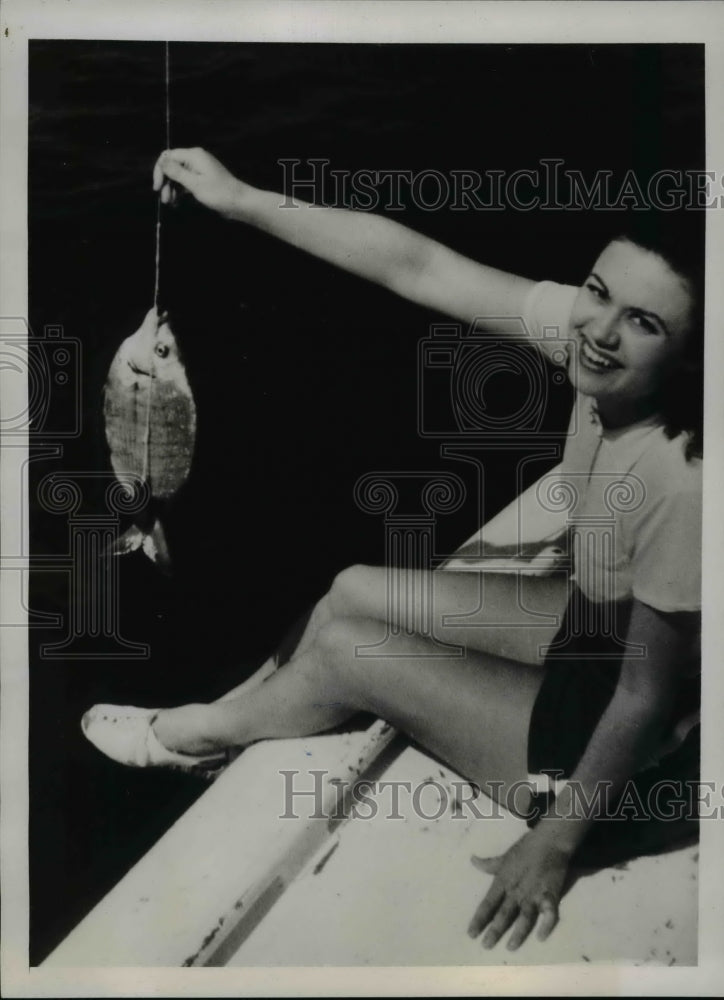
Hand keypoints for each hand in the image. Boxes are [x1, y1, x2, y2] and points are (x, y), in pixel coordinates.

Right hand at [152, 147, 245, 218]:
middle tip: (164, 200)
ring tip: (170, 203)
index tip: (157, 187)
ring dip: (171, 188)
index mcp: (194, 155)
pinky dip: (179, 191)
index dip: (160, 171)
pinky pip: (185, 182)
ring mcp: (199, 169)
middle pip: (172, 166)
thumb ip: (177, 172)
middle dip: (166, 182)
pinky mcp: (202, 180)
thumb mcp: (195, 184)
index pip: (168, 156)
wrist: (239, 203)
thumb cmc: (219, 193)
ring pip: (177, 176)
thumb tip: (162, 160)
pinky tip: (176, 202)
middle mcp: (195, 159)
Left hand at [468, 829, 570, 950]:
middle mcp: (516, 891)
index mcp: (503, 882)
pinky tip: (541, 937)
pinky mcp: (551, 895)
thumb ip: (488, 864)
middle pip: (504, 914)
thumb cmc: (525, 849)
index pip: (487, 904)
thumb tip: (472, 860)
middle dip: (495, 931)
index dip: (479, 919)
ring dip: (518, 933)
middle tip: (486, 946)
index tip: (471, 934)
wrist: (549, 841)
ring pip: (524, 918)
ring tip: (510, 947)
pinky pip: (549, 914)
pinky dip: (546, 925)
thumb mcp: (504, 857)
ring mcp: (534, 894)